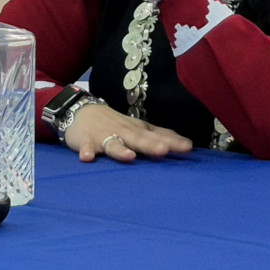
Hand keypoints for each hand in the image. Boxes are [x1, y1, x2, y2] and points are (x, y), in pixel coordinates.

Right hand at [62, 102, 191, 162]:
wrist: (81, 110)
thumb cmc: (115, 123)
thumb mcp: (138, 127)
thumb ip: (160, 135)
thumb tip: (187, 144)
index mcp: (137, 130)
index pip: (156, 135)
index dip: (171, 142)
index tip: (187, 147)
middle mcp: (123, 133)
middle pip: (138, 139)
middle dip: (150, 145)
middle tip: (163, 150)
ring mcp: (103, 137)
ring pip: (113, 144)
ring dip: (120, 150)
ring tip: (129, 157)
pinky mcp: (85, 141)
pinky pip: (86, 147)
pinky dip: (86, 152)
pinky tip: (87, 158)